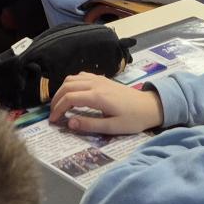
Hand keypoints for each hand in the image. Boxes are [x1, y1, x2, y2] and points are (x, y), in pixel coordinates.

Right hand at [48, 73, 163, 134]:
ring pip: (72, 79)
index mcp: (97, 96)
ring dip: (62, 90)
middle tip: (53, 114)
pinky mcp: (102, 79)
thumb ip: (90, 125)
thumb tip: (69, 123)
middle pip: (67, 86)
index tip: (53, 121)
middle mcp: (95, 84)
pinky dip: (71, 83)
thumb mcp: (112, 127)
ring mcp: (99, 79)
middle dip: (56, 100)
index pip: (69, 98)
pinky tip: (72, 94)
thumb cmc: (133, 119)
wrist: (150, 106)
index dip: (57, 109)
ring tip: (60, 105)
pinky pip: (80, 76)